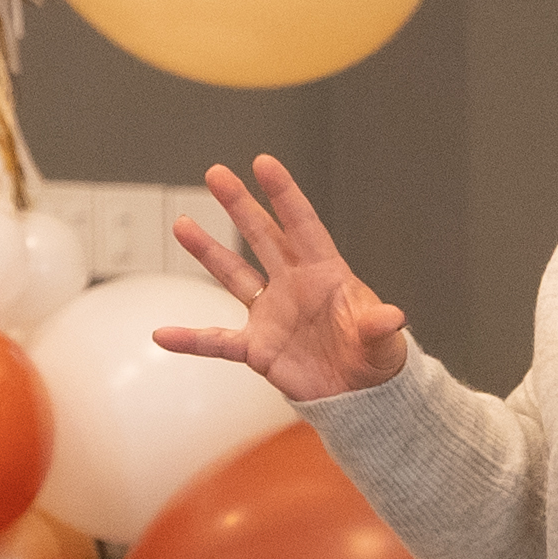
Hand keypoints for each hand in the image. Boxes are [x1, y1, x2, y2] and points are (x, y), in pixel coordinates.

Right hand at [152, 154, 413, 401]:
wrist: (359, 395)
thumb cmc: (376, 358)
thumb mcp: (382, 341)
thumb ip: (378, 327)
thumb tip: (394, 317)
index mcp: (326, 274)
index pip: (302, 225)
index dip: (284, 194)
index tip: (263, 163)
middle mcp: (294, 285)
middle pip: (262, 236)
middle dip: (239, 205)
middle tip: (216, 173)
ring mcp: (272, 314)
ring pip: (234, 275)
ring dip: (208, 251)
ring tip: (183, 224)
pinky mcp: (257, 347)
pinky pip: (217, 342)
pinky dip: (191, 340)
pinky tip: (163, 334)